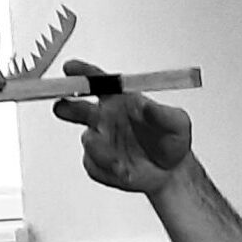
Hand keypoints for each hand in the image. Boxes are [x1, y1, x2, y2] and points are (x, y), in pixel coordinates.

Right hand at [52, 57, 192, 193]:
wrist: (171, 173)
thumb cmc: (172, 142)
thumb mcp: (178, 124)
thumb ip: (164, 114)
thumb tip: (148, 107)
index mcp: (119, 99)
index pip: (97, 81)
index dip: (82, 73)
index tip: (70, 68)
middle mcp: (105, 118)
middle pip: (78, 107)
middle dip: (68, 106)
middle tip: (63, 107)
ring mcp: (100, 141)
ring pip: (88, 140)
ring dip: (100, 148)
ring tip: (120, 161)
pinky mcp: (98, 164)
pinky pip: (93, 165)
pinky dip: (107, 168)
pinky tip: (123, 171)